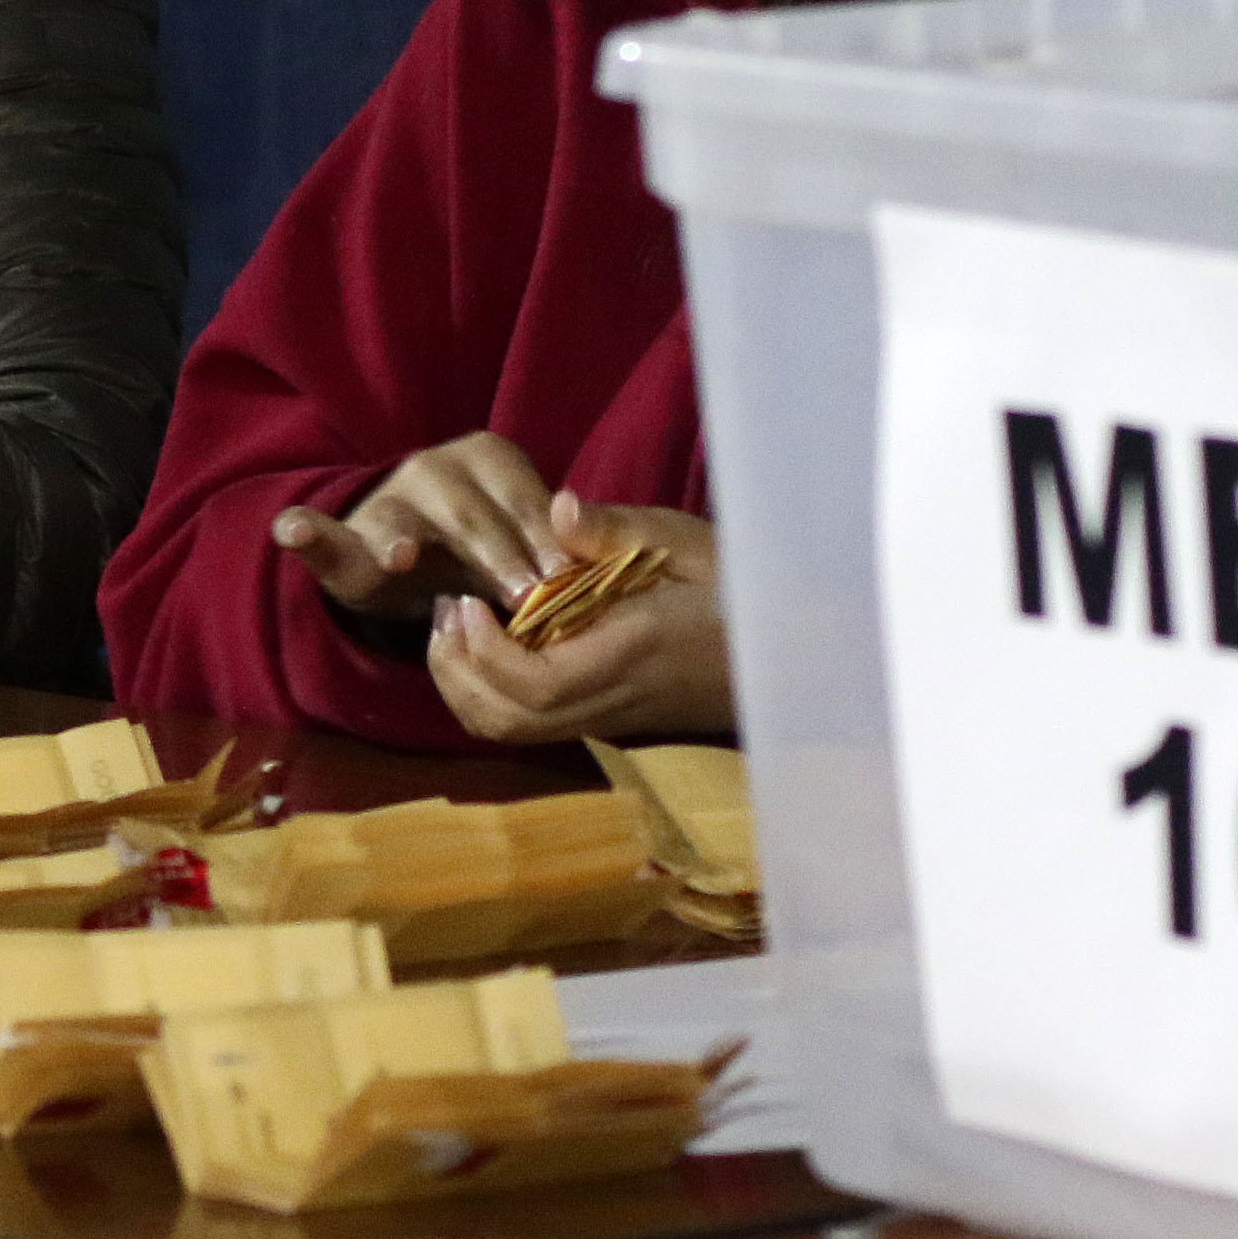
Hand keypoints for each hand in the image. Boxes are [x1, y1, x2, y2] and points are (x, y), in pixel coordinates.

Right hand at [273, 431, 564, 624]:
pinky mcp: (345, 539)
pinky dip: (307, 533)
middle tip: (521, 595)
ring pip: (396, 521)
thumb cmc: (491, 550)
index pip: (522, 498)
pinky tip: (291, 531)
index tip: (566, 577)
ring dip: (395, 540)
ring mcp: (385, 503)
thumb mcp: (530, 540)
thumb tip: (600, 559)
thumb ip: (560, 546)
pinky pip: (323, 536)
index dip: (543, 538)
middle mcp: (434, 470)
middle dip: (494, 554)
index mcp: (489, 460)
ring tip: (400, 557)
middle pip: (466, 514)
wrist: (423, 558)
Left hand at [426, 495, 735, 743]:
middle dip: (457, 672)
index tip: (464, 600)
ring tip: (457, 625)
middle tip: (445, 607)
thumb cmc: (742, 589)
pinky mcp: (603, 721)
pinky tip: (491, 642)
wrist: (793, 654)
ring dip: (466, 686)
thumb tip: (557, 507)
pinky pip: (528, 724)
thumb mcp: (690, 543)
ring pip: (511, 731)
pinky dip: (489, 693)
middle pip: (507, 721)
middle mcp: (611, 699)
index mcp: (631, 655)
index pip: (537, 684)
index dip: (485, 654)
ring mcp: (605, 718)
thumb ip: (620, 531)